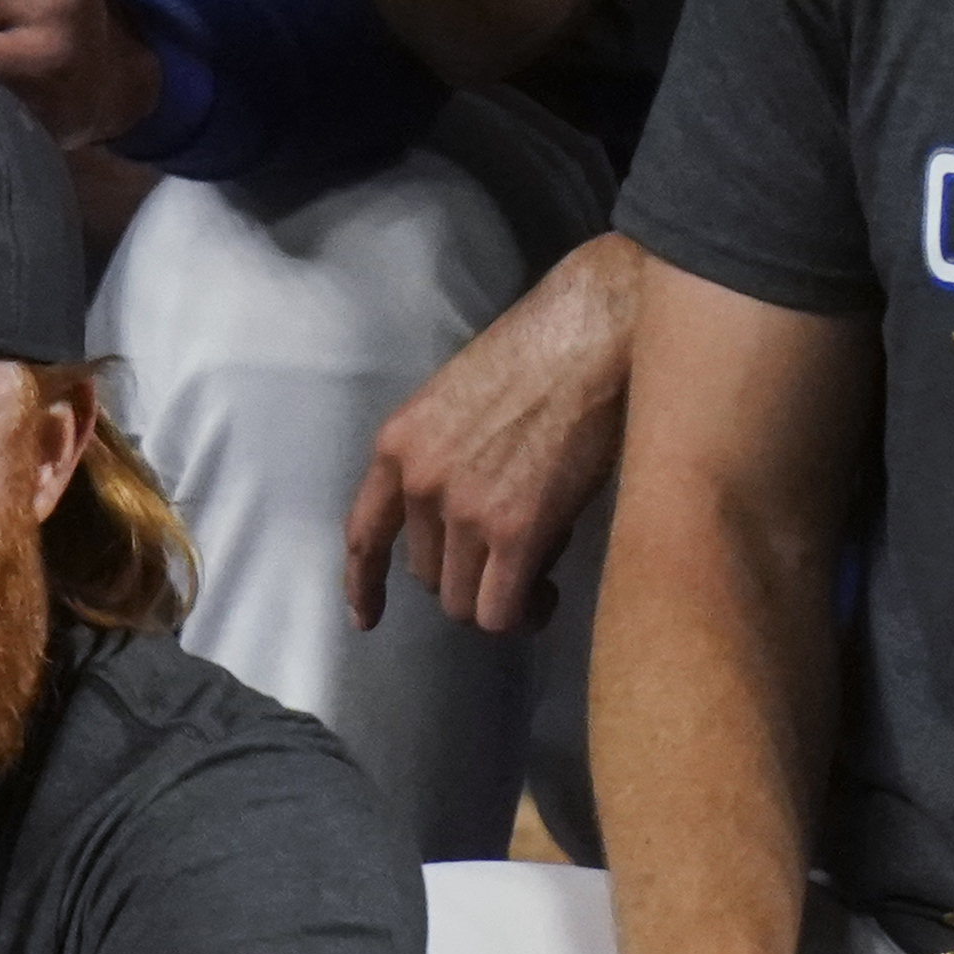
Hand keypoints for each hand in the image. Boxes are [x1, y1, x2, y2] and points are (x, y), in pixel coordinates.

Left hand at [347, 233, 635, 635]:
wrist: (589, 335)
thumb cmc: (537, 357)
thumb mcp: (456, 405)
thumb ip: (444, 464)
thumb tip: (465, 529)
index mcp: (396, 447)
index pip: (363, 534)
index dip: (364, 583)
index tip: (367, 618)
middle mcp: (419, 485)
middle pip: (427, 576)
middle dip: (466, 577)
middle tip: (512, 558)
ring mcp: (465, 512)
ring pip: (463, 602)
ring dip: (497, 601)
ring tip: (538, 574)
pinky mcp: (518, 531)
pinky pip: (501, 610)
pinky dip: (523, 615)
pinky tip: (547, 596)